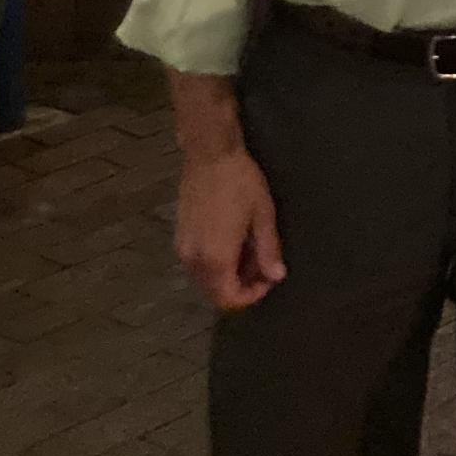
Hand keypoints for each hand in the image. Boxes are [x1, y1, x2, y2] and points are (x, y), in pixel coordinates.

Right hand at [175, 147, 285, 310]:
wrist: (210, 156)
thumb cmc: (241, 183)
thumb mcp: (263, 216)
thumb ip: (268, 250)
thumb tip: (276, 276)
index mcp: (215, 258)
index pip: (228, 298)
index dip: (251, 296)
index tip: (269, 280)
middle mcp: (193, 260)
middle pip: (214, 293)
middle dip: (241, 286)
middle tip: (263, 265)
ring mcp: (183, 249)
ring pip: (205, 280)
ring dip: (229, 275)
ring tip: (252, 251)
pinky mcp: (179, 238)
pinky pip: (198, 265)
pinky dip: (216, 264)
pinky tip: (234, 243)